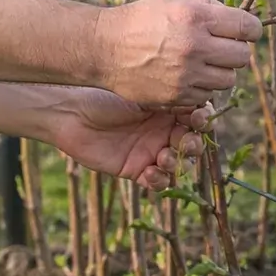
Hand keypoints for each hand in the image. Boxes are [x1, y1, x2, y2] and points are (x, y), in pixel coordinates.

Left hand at [48, 88, 211, 190]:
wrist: (72, 115)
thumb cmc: (105, 97)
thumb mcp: (142, 93)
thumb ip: (170, 99)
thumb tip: (200, 102)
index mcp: (168, 109)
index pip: (197, 118)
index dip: (202, 121)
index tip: (198, 119)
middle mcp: (163, 131)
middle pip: (192, 144)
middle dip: (193, 146)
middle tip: (183, 142)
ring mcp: (151, 151)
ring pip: (179, 165)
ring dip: (177, 164)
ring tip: (162, 157)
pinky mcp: (137, 169)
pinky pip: (159, 182)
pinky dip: (160, 180)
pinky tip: (150, 172)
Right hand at [93, 0, 262, 108]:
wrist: (104, 47)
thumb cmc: (142, 20)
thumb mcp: (175, 2)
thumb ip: (210, 9)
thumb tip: (241, 22)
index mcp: (196, 17)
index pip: (247, 27)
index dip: (250, 29)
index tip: (245, 32)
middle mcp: (195, 46)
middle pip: (243, 57)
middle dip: (235, 51)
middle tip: (220, 47)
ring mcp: (187, 74)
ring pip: (229, 80)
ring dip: (220, 71)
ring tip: (201, 62)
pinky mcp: (178, 96)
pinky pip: (208, 95)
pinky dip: (202, 87)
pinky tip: (186, 75)